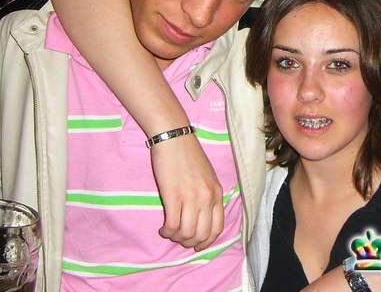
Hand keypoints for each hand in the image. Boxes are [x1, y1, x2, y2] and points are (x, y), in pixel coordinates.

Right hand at [151, 132, 223, 249]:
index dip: (206, 242)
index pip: (217, 229)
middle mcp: (207, 197)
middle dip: (190, 242)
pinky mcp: (173, 196)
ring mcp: (191, 197)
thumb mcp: (207, 175)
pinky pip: (172, 225)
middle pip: (202, 234)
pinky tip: (163, 229)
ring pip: (187, 233)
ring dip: (177, 238)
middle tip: (180, 239)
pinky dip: (167, 232)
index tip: (197, 244)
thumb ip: (208, 194)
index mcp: (216, 192)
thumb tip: (202, 216)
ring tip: (170, 233)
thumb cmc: (187, 154)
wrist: (174, 137)